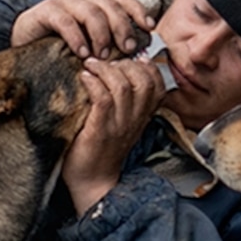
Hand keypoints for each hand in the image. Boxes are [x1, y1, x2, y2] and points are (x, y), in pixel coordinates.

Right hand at [12, 0, 154, 58]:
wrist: (22, 43)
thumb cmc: (60, 47)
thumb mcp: (89, 44)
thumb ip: (109, 44)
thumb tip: (138, 56)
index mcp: (97, 3)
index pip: (123, 0)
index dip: (138, 12)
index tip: (149, 29)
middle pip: (110, 6)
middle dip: (122, 28)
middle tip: (127, 49)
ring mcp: (64, 3)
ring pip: (91, 12)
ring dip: (101, 34)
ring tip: (103, 55)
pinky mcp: (46, 12)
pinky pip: (66, 21)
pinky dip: (77, 38)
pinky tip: (82, 54)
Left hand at [61, 52, 168, 214]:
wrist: (92, 182)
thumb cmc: (99, 149)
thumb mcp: (120, 123)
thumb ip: (123, 101)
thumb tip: (115, 71)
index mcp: (142, 115)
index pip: (157, 83)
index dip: (145, 65)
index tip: (127, 59)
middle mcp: (135, 119)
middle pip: (143, 80)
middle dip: (124, 63)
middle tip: (103, 60)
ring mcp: (119, 125)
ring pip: (123, 86)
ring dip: (105, 69)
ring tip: (90, 64)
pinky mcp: (101, 131)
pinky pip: (103, 99)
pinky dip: (94, 83)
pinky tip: (84, 78)